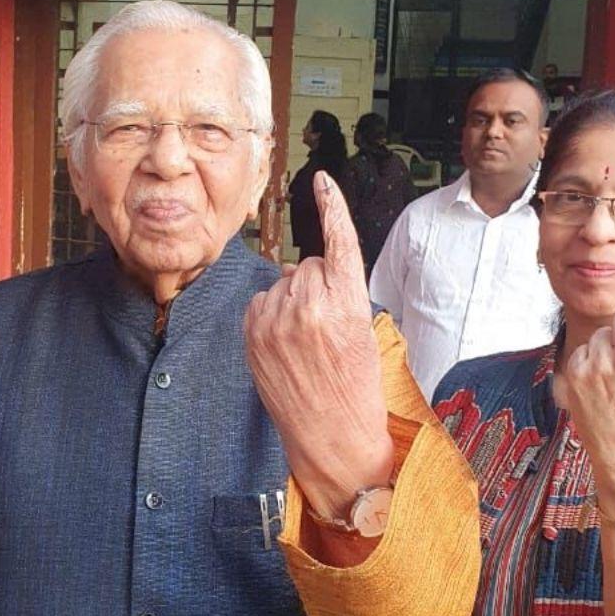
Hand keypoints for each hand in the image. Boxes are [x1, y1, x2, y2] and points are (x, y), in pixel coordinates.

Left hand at [244, 170, 393, 519]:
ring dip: (293, 302)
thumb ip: (334, 293)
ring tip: (308, 344)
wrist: (333, 434)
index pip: (339, 242)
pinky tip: (286, 347)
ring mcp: (277, 319)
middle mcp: (310, 304)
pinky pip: (262, 303)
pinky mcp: (253, 332)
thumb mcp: (361, 331)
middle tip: (329, 328)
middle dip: (318, 285)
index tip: (322, 181)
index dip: (332, 208)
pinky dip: (272, 316)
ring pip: (284, 284)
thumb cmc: (355, 385)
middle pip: (310, 265)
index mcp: (347, 301)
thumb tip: (296, 271)